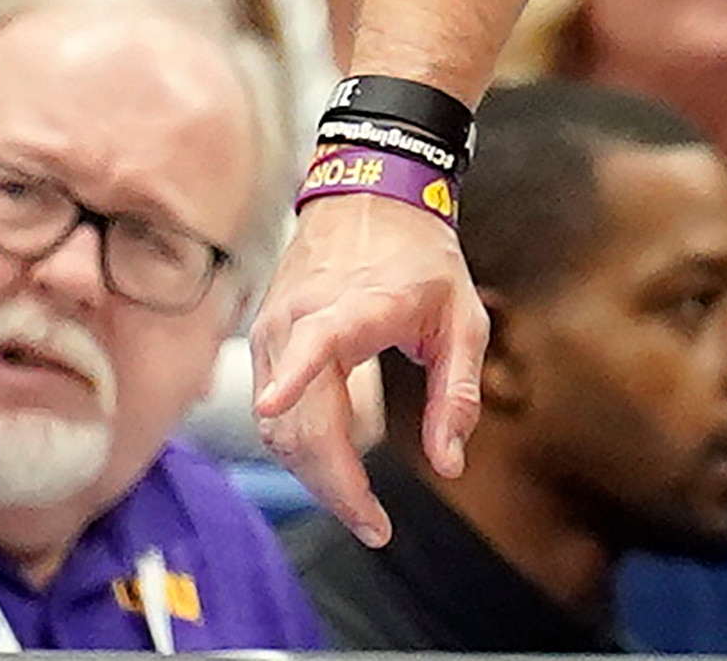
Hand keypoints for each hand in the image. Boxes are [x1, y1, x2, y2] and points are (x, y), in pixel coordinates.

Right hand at [253, 187, 488, 545]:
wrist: (370, 199)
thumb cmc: (424, 259)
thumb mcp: (463, 319)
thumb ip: (457, 392)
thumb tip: (450, 463)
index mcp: (358, 304)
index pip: (318, 338)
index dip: (295, 372)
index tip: (273, 401)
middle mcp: (301, 320)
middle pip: (300, 417)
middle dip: (332, 483)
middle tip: (374, 527)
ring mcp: (273, 332)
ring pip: (279, 425)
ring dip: (314, 475)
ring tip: (361, 509)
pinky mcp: (263, 342)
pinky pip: (274, 413)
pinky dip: (300, 448)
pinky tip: (335, 470)